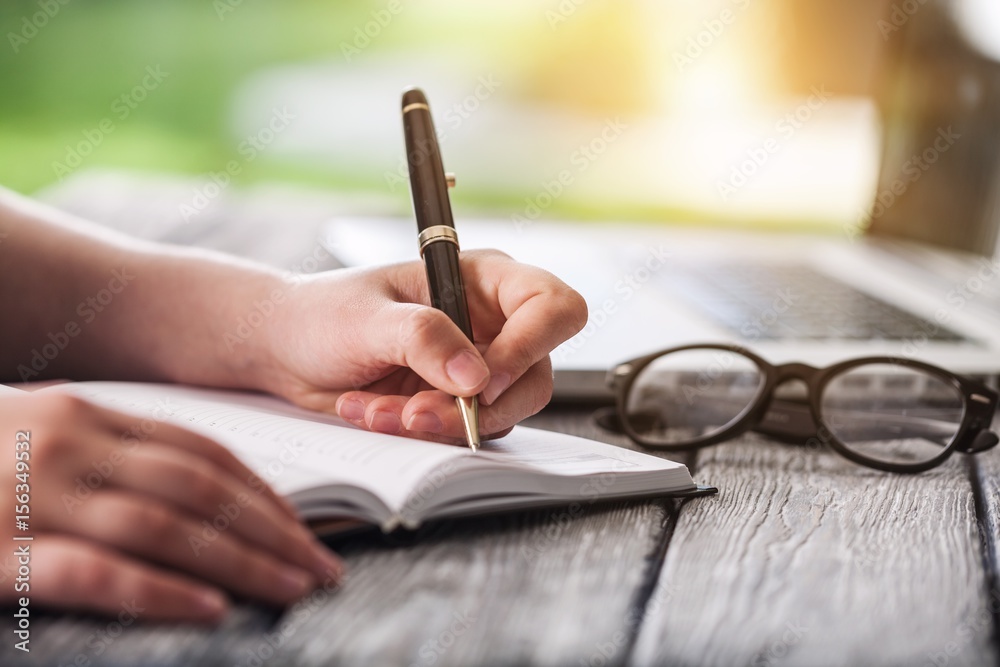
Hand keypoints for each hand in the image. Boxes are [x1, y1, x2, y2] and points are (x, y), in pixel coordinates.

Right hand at [0, 392, 342, 622]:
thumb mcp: (45, 437)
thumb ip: (114, 456)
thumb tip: (204, 497)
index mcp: (89, 415)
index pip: (205, 452)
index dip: (267, 492)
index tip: (313, 524)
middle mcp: (71, 446)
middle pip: (201, 489)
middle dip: (275, 530)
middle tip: (325, 566)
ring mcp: (31, 496)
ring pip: (165, 526)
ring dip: (242, 561)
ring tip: (295, 589)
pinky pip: (91, 572)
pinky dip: (157, 591)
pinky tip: (210, 609)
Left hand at [263, 250, 587, 441]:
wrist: (286, 349)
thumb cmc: (324, 312)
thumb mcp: (368, 319)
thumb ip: (423, 339)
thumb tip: (474, 376)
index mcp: (484, 281)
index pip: (551, 307)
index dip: (534, 344)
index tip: (485, 380)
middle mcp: (491, 326)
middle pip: (535, 376)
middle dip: (478, 406)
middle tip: (419, 412)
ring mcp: (476, 369)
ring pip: (500, 414)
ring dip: (439, 423)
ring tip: (379, 411)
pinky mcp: (454, 405)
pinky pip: (461, 433)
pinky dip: (418, 432)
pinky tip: (374, 413)